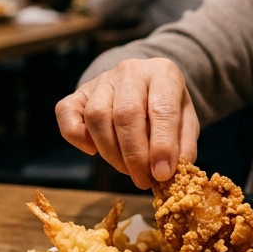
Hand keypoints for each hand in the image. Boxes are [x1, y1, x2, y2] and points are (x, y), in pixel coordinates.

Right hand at [56, 58, 199, 188]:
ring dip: (110, 152)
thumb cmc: (167, 108)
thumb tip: (169, 173)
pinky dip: (76, 135)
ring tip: (126, 169)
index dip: (162, 146)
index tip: (162, 174)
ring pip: (96, 116)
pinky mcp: (80, 92)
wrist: (146, 86)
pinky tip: (92, 150)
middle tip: (142, 180)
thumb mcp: (186, 122)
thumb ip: (182, 146)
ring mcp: (102, 80)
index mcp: (163, 73)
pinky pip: (67, 112)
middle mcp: (130, 71)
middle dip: (134, 155)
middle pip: (125, 114)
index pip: (162, 109)